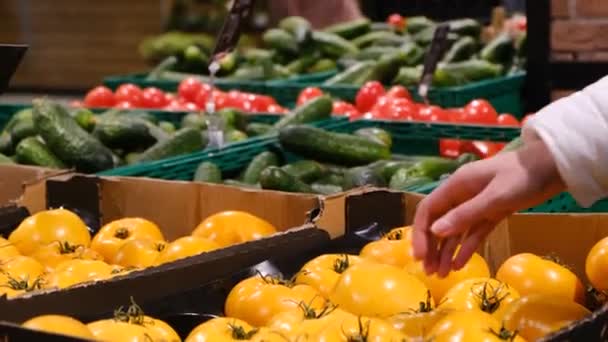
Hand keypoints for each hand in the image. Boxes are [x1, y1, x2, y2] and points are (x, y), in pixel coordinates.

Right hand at [412, 139, 564, 276]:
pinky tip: (459, 264)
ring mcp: (476, 204)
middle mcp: (461, 195)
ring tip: (442, 275)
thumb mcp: (495, 197)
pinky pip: (473, 233)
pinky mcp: (492, 212)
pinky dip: (466, 248)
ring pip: (455, 231)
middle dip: (432, 247)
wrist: (554, 166)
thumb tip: (435, 231)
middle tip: (430, 272)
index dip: (420, 234)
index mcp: (456, 186)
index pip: (428, 211)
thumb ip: (465, 214)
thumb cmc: (523, 177)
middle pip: (439, 223)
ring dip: (447, 252)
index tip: (420, 257)